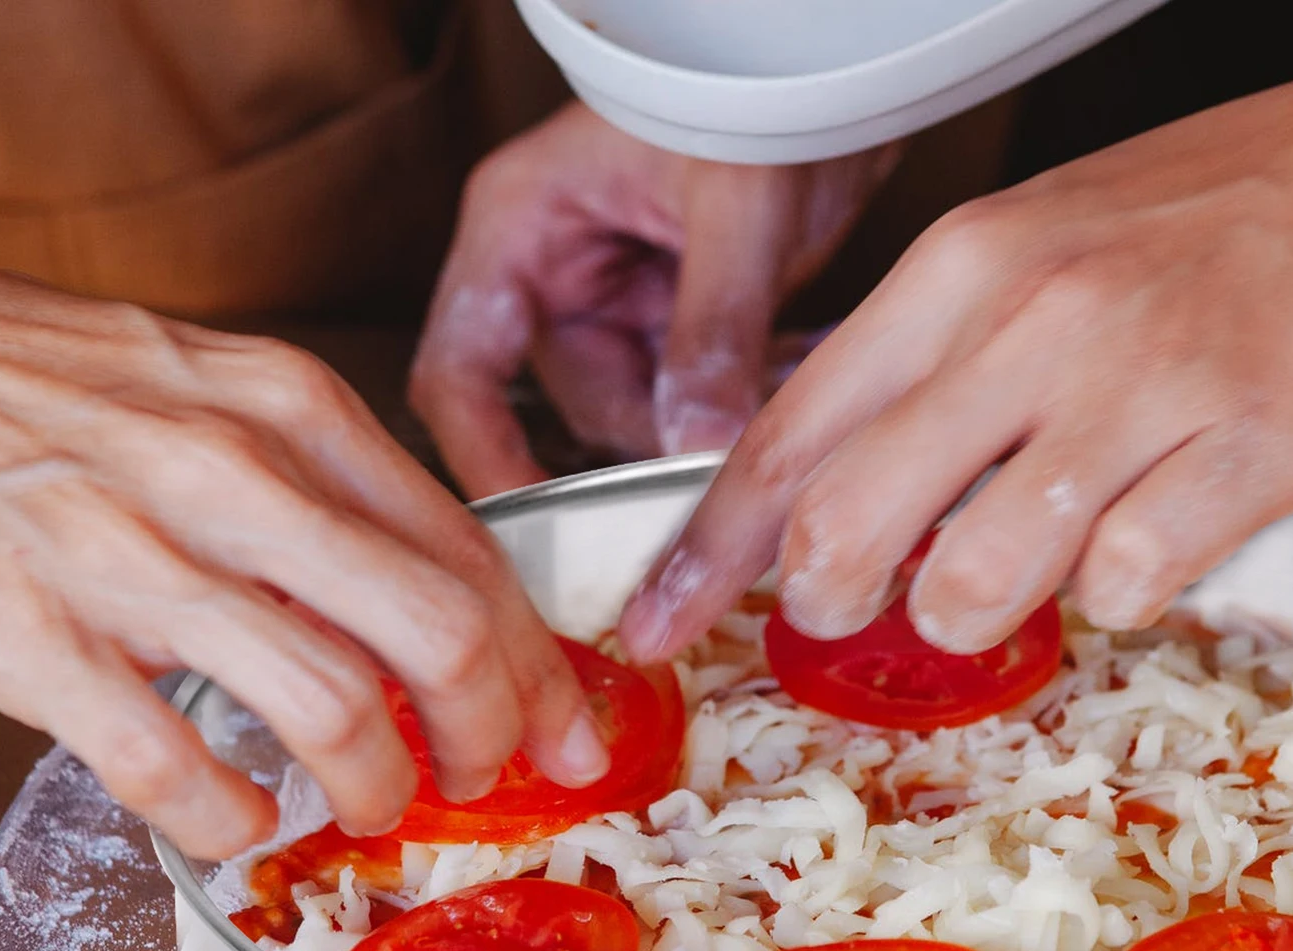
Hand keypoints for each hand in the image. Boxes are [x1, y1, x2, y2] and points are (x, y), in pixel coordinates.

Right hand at [0, 273, 605, 859]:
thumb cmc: (56, 392)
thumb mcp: (220, 395)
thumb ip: (334, 491)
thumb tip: (445, 614)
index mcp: (296, 412)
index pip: (473, 562)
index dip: (542, 671)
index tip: (567, 735)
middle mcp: (232, 474)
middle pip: (441, 639)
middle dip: (489, 738)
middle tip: (474, 780)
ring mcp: (128, 551)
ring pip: (333, 711)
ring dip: (373, 789)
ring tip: (362, 803)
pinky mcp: (32, 630)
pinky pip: (174, 768)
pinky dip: (226, 821)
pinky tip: (233, 820)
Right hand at [408, 102, 899, 497]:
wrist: (833, 67)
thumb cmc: (758, 87)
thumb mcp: (735, 206)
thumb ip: (712, 329)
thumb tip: (694, 445)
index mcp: (519, 231)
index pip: (460, 375)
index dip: (484, 461)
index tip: (534, 540)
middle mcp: (556, 277)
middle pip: (574, 412)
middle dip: (655, 446)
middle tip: (730, 454)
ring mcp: (616, 306)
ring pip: (645, 419)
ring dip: (713, 426)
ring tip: (783, 381)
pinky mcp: (673, 326)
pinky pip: (693, 400)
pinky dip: (743, 404)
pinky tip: (795, 370)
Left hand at [618, 0, 1292, 660]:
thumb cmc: (1199, 227)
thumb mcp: (1025, 262)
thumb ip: (920, 381)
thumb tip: (824, 512)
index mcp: (960, 273)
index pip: (788, 437)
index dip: (707, 552)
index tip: (659, 621)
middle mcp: (1035, 323)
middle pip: (852, 527)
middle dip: (826, 603)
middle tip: (853, 610)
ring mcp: (1141, 386)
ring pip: (977, 582)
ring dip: (972, 615)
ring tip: (1017, 571)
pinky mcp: (1245, 449)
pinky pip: (1123, 589)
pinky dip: (1115, 596)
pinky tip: (1144, 537)